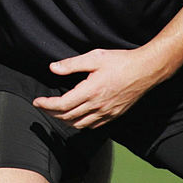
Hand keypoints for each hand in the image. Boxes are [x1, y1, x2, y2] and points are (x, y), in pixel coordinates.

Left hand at [31, 48, 156, 128]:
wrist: (146, 70)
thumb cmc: (120, 62)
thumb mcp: (94, 57)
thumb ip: (71, 64)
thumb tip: (53, 68)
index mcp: (90, 91)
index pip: (62, 105)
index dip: (46, 105)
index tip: (37, 101)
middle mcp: (98, 106)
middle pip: (68, 117)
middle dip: (51, 113)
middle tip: (42, 106)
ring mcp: (107, 113)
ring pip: (80, 124)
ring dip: (64, 120)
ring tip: (55, 112)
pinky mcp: (115, 115)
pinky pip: (93, 125)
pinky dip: (80, 124)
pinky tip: (76, 117)